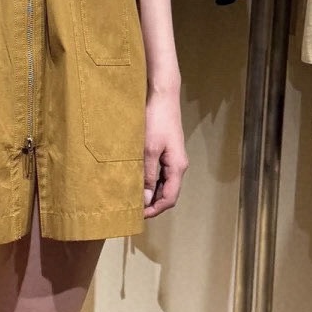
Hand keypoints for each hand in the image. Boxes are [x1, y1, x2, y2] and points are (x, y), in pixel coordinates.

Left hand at [142, 88, 186, 217]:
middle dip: (152, 203)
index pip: (170, 198)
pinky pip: (160, 173)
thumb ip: (149, 175)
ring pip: (164, 184)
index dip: (155, 210)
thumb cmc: (156, 121)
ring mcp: (173, 159)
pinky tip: (137, 181)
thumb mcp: (149, 150)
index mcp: (178, 167)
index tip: (139, 215)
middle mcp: (178, 165)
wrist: (163, 97)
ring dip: (151, 192)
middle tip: (133, 209)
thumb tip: (147, 199)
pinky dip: (150, 181)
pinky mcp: (167, 152)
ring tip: (133, 197)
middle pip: (168, 193)